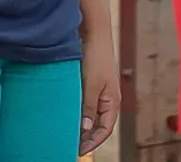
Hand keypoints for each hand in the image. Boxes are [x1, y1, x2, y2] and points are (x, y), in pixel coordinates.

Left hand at [79, 31, 120, 155]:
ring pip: (91, 113)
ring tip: (68, 132)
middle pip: (99, 123)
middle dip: (87, 136)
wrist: (94, 31)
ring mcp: (100, 89)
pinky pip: (86, 102)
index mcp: (112, 100)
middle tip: (72, 144)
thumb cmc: (96, 56)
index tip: (80, 150)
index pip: (105, 129)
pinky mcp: (92, 82)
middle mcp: (108, 97)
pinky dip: (79, 110)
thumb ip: (89, 106)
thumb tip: (85, 129)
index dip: (94, 141)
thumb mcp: (92, 84)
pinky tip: (68, 112)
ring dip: (82, 123)